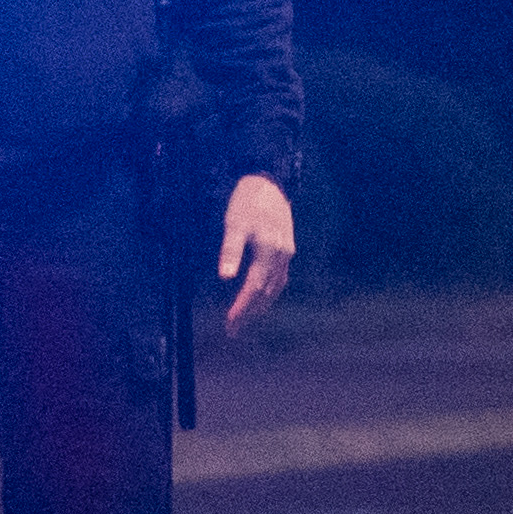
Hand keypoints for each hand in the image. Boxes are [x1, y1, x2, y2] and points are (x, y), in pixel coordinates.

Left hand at [218, 173, 297, 334]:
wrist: (270, 183)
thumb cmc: (248, 202)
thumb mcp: (234, 224)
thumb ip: (230, 250)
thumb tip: (225, 277)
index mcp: (269, 252)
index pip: (254, 288)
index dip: (241, 308)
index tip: (229, 324)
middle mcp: (282, 257)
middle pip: (265, 293)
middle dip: (249, 313)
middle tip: (234, 331)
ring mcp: (287, 254)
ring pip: (275, 288)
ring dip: (261, 306)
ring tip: (246, 319)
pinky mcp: (287, 249)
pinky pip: (280, 278)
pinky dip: (270, 292)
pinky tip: (264, 296)